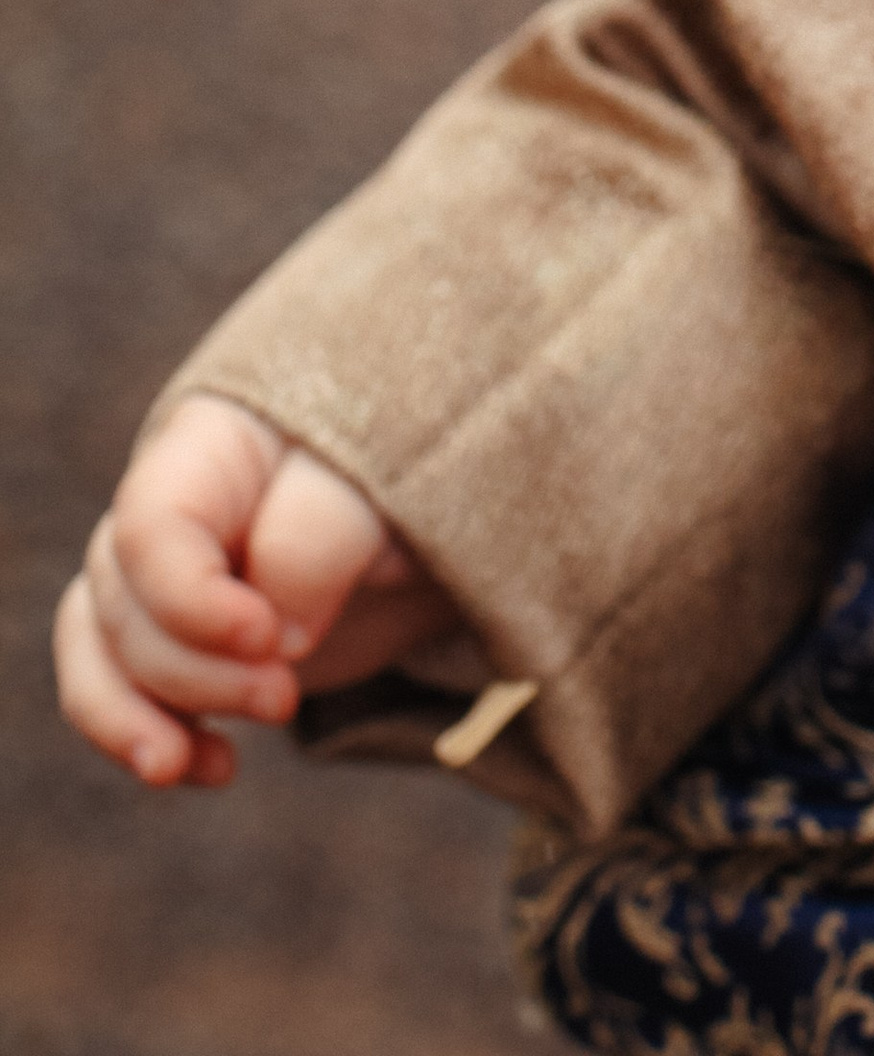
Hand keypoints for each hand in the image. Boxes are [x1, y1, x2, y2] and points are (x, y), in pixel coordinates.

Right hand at [55, 392, 459, 788]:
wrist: (436, 522)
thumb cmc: (408, 478)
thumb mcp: (389, 481)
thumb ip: (319, 538)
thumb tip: (275, 636)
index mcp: (214, 442)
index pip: (149, 525)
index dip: (187, 599)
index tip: (267, 639)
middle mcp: (172, 505)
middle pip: (125, 602)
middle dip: (193, 672)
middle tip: (283, 699)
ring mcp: (167, 575)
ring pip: (99, 651)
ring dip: (133, 722)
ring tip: (203, 768)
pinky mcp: (179, 641)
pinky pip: (123, 694)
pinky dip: (153, 740)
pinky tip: (215, 769)